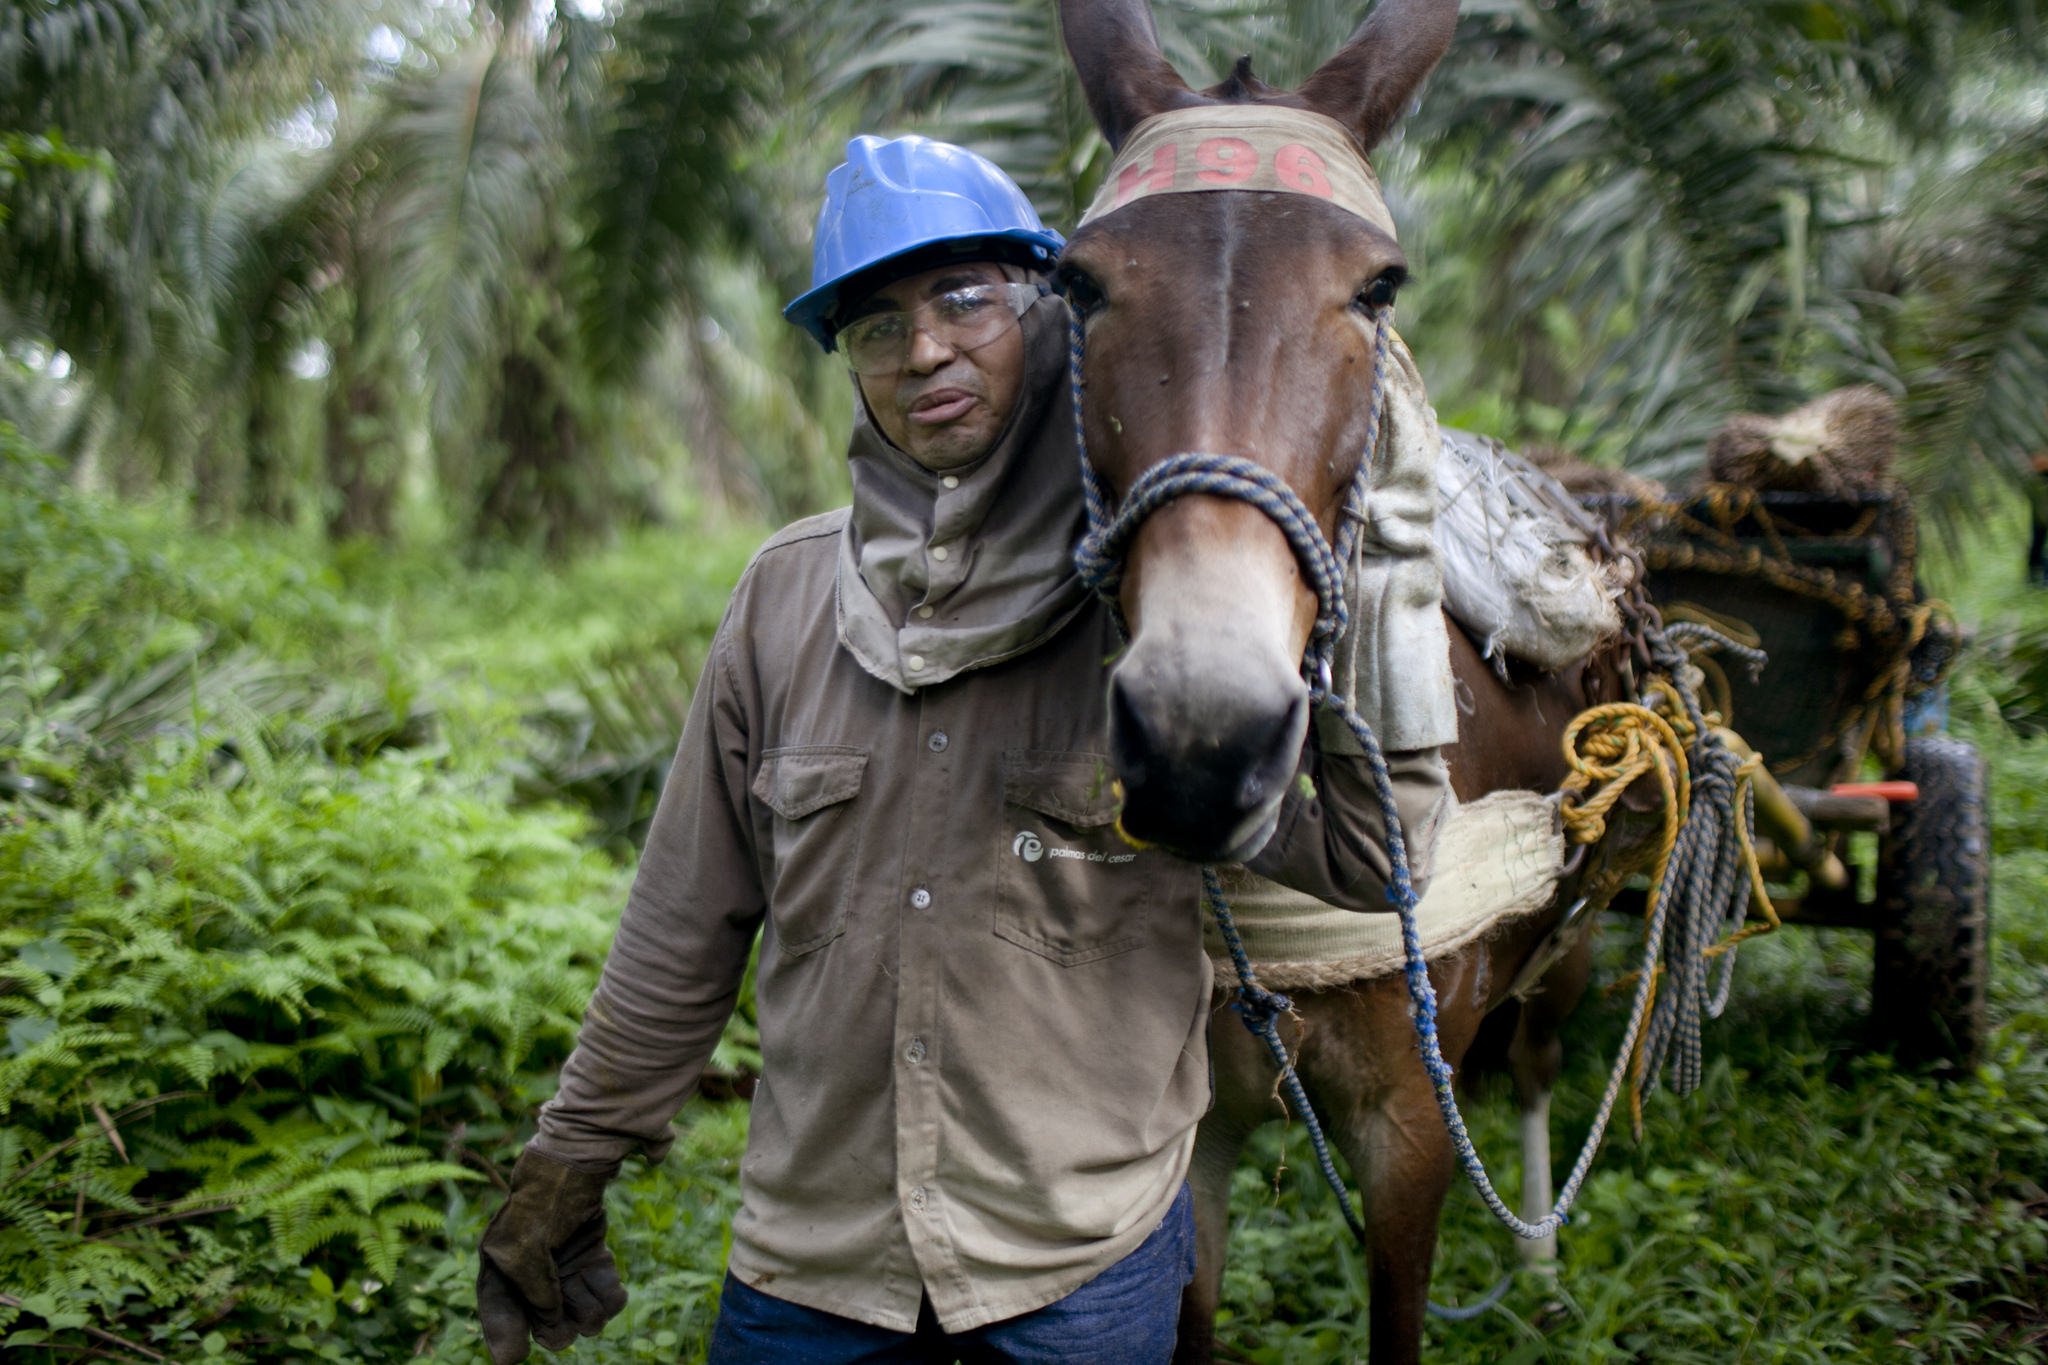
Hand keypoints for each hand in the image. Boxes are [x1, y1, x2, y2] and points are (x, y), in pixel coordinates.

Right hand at [476, 1148, 626, 1362]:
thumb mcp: (527, 1251)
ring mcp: (563, 1262)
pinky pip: (600, 1291)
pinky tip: (615, 1295)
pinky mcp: (591, 1255)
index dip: (506, 1336)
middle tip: (571, 1322)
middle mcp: (531, 1268)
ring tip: (597, 1307)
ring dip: (590, 1314)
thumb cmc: (544, 1202)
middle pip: (544, 1319)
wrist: (580, 1160)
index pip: (499, 1310)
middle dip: (560, 1327)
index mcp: (501, 1264)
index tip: (517, 1357)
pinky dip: (610, 1297)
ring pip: (577, 1308)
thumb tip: (549, 1325)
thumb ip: (535, 1293)